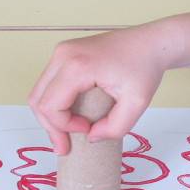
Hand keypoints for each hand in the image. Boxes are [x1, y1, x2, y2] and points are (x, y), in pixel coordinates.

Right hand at [29, 29, 166, 153]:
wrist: (151, 43)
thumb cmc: (146, 68)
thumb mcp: (137, 103)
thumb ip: (115, 127)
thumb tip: (91, 138)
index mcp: (77, 65)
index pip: (51, 106)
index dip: (64, 126)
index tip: (88, 130)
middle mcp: (63, 55)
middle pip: (38, 100)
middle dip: (50, 127)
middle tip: (65, 146)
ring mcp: (62, 52)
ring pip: (39, 92)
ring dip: (50, 116)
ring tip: (67, 134)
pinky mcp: (65, 54)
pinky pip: (49, 84)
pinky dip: (54, 103)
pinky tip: (70, 116)